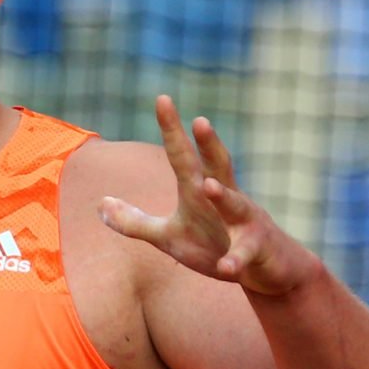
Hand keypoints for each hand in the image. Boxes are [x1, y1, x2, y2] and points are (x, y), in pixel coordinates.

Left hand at [97, 95, 316, 296]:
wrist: (268, 270)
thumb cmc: (214, 246)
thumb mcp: (169, 237)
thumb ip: (135, 222)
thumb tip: (100, 203)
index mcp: (201, 191)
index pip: (183, 155)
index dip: (173, 129)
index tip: (162, 98)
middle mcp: (226, 199)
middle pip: (218, 167)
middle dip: (210, 145)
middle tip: (200, 120)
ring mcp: (245, 223)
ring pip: (236, 205)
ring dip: (223, 197)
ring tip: (208, 187)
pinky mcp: (256, 250)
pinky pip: (244, 255)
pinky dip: (236, 259)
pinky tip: (227, 267)